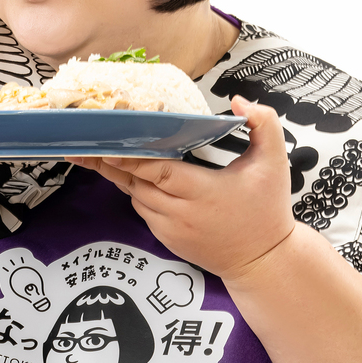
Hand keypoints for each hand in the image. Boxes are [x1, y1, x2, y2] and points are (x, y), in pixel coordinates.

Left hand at [69, 98, 296, 284]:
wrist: (263, 261)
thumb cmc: (267, 211)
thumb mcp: (274, 162)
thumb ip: (264, 123)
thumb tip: (239, 100)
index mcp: (202, 192)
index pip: (158, 171)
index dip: (131, 157)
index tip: (106, 144)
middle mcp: (180, 213)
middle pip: (137, 183)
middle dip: (112, 163)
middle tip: (87, 143)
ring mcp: (170, 230)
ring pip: (136, 197)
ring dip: (125, 177)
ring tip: (103, 153)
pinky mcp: (166, 239)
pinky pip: (143, 211)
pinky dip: (138, 193)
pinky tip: (132, 176)